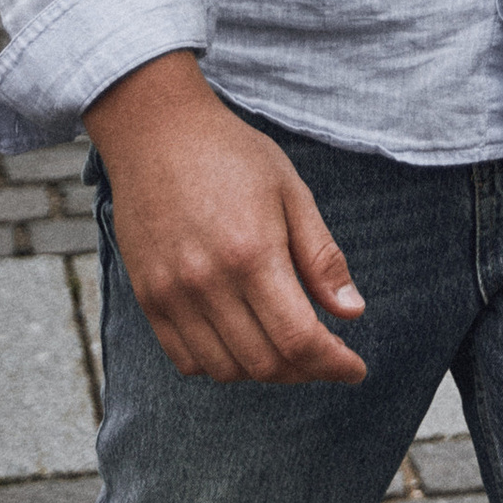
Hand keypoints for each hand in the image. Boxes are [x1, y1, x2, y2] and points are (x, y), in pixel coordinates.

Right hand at [87, 52, 367, 386]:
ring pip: (226, 370)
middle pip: (265, 364)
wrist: (157, 132)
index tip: (354, 368)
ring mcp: (172, 295)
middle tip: (324, 353)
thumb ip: (321, 257)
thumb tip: (352, 313)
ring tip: (284, 345)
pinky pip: (186, 360)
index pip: (299, 339)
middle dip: (305, 369)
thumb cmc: (231, 154)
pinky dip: (220, 365)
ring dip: (264, 370)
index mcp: (253, 253)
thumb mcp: (291, 191)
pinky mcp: (148, 298)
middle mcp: (209, 282)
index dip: (333, 364)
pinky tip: (241, 339)